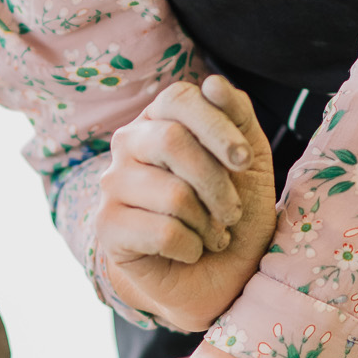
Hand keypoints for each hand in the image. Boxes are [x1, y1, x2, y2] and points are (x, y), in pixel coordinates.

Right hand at [97, 74, 275, 333]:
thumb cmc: (234, 210)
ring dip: (209, 223)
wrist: (221, 275)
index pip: (179, 98)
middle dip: (217, 183)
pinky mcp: (107, 227)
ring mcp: (112, 184)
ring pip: (172, 193)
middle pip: (173, 141)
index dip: (217, 127)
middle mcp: (129, 143)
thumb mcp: (250, 160)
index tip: (244, 161)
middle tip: (233, 212)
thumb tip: (212, 83)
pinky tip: (190, 251)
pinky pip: (162, 232)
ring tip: (212, 235)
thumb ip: (237, 116)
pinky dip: (192, 247)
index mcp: (161, 118)